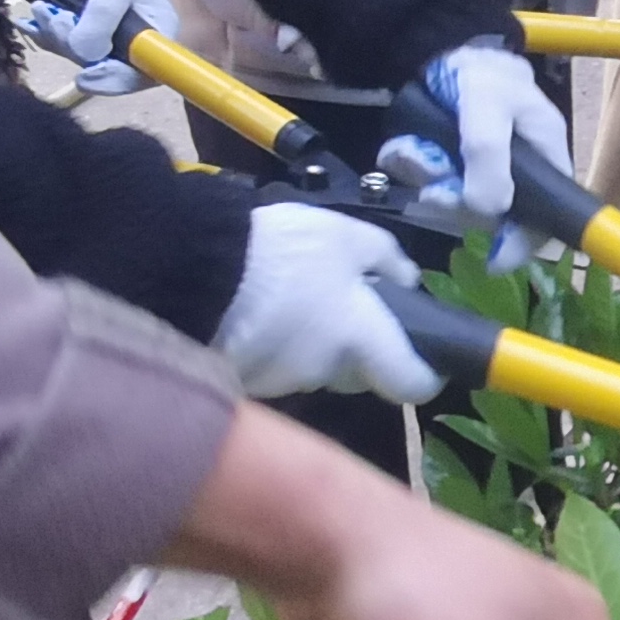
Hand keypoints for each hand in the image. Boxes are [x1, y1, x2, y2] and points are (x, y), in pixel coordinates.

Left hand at [40, 0, 188, 89]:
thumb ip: (106, 10)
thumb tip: (85, 52)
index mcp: (157, 36)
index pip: (143, 75)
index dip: (113, 81)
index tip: (84, 76)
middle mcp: (136, 49)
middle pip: (104, 68)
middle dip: (73, 47)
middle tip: (53, 18)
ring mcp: (111, 47)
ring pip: (79, 58)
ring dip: (55, 37)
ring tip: (40, 9)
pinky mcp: (88, 41)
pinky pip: (64, 49)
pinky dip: (46, 36)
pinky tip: (33, 23)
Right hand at [210, 202, 434, 403]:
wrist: (196, 269)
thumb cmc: (282, 251)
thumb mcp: (344, 235)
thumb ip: (386, 258)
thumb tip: (409, 282)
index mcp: (362, 339)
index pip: (411, 385)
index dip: (423, 374)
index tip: (421, 356)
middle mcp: (329, 372)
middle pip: (360, 373)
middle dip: (359, 347)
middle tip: (339, 305)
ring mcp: (285, 381)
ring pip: (316, 370)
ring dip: (313, 344)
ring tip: (289, 300)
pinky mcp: (250, 382)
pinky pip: (277, 369)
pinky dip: (276, 347)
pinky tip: (259, 314)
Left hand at [423, 40, 570, 229]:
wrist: (440, 48)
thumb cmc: (480, 73)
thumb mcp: (488, 104)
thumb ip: (488, 153)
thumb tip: (490, 209)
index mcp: (544, 159)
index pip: (546, 218)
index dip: (523, 243)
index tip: (495, 259)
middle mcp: (515, 173)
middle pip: (490, 216)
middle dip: (455, 204)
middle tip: (432, 192)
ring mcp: (479, 171)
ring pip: (454, 201)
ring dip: (428, 183)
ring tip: (415, 156)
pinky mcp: (449, 166)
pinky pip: (427, 184)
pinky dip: (412, 170)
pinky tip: (405, 150)